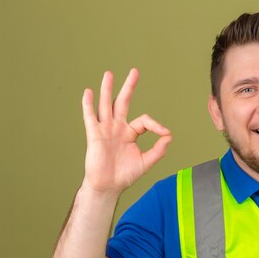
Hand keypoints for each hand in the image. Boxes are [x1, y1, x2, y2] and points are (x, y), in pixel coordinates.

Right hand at [81, 69, 171, 194]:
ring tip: (109, 74)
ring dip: (107, 89)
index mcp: (130, 133)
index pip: (144, 121)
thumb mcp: (146, 162)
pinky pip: (90, 117)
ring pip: (106, 105)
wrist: (108, 186)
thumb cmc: (125, 175)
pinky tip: (88, 92)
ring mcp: (105, 130)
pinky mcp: (94, 135)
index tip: (164, 133)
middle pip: (123, 102)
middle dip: (129, 87)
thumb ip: (159, 150)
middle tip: (135, 71)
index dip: (156, 124)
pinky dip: (89, 104)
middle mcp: (117, 128)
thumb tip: (169, 135)